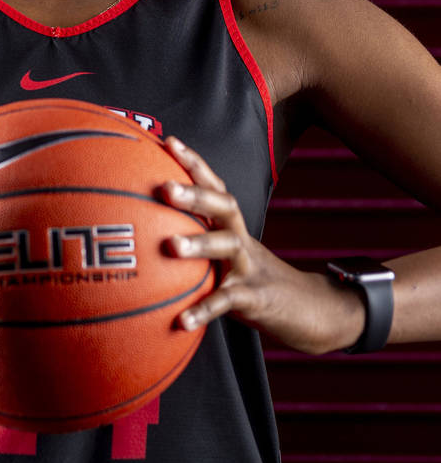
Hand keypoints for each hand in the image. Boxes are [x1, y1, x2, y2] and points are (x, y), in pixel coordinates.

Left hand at [160, 136, 365, 354]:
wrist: (313, 313)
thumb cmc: (257, 282)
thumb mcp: (229, 258)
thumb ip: (199, 245)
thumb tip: (150, 236)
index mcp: (233, 227)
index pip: (215, 186)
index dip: (194, 163)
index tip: (169, 141)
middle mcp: (241, 240)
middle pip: (223, 206)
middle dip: (195, 194)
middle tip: (165, 188)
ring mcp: (250, 268)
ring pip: (227, 248)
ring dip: (199, 244)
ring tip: (170, 246)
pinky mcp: (256, 299)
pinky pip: (227, 302)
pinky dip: (204, 310)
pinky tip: (181, 321)